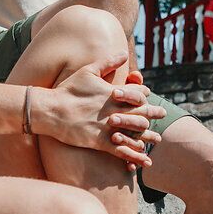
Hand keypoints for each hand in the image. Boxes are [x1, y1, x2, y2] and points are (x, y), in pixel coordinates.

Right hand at [33, 56, 165, 167]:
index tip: (149, 96)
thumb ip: (107, 62)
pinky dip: (135, 155)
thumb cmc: (67, 90)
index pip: (137, 93)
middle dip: (154, 113)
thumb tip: (124, 52)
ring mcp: (108, 127)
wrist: (50, 110)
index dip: (145, 94)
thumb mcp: (88, 71)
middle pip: (141, 112)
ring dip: (149, 136)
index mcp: (113, 93)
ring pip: (136, 132)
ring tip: (158, 139)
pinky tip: (144, 160)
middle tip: (162, 114)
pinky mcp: (100, 141)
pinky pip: (122, 150)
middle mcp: (114, 110)